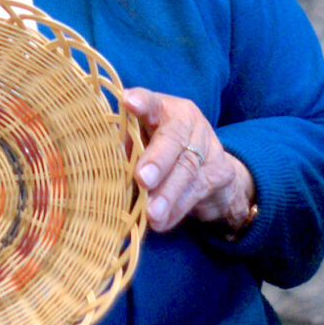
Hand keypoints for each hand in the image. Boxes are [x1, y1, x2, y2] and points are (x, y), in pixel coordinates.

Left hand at [123, 89, 255, 234]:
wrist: (209, 168)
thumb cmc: (160, 151)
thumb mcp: (142, 143)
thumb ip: (127, 150)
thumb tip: (104, 166)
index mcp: (163, 109)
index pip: (151, 102)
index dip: (141, 102)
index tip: (128, 101)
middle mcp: (188, 121)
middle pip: (173, 138)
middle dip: (158, 160)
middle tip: (143, 179)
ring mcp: (207, 145)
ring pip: (187, 168)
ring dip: (167, 194)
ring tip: (151, 213)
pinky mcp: (219, 171)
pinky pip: (197, 191)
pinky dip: (177, 209)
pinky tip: (163, 222)